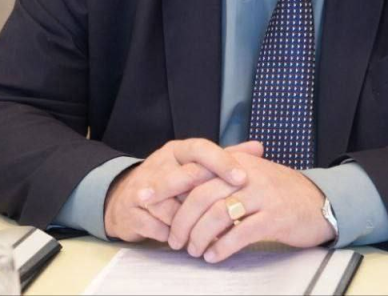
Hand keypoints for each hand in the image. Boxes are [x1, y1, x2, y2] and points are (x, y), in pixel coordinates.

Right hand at [104, 139, 262, 241]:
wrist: (128, 200)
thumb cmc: (173, 183)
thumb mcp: (197, 166)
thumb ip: (227, 157)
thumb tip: (259, 147)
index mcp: (177, 150)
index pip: (201, 150)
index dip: (222, 162)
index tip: (243, 178)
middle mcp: (159, 163)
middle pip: (184, 177)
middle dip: (206, 197)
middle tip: (228, 210)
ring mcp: (141, 186)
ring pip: (171, 206)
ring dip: (188, 223)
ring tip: (203, 234)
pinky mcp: (131, 210)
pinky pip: (156, 226)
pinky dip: (170, 235)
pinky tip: (178, 240)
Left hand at [167, 152, 334, 261]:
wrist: (320, 201)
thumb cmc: (280, 192)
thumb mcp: (251, 175)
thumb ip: (222, 177)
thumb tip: (185, 189)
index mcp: (237, 162)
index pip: (194, 171)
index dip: (167, 186)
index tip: (144, 198)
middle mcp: (247, 174)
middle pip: (201, 195)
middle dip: (181, 220)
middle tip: (174, 240)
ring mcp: (262, 194)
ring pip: (218, 214)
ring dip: (199, 236)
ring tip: (193, 250)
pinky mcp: (274, 217)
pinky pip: (240, 233)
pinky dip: (222, 247)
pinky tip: (214, 255)